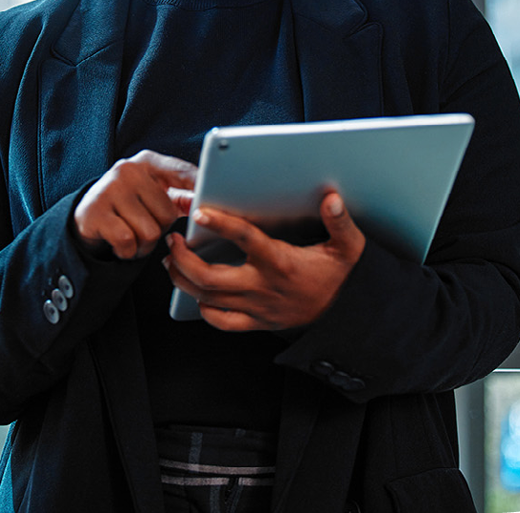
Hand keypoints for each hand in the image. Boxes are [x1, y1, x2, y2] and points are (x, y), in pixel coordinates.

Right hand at [73, 150, 196, 259]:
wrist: (87, 216)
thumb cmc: (129, 206)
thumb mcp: (153, 194)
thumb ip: (180, 194)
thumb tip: (202, 205)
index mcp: (148, 162)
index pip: (182, 172)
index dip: (199, 187)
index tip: (212, 199)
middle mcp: (128, 170)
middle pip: (167, 213)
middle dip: (160, 228)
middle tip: (144, 225)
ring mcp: (110, 189)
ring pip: (150, 232)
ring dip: (144, 245)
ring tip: (132, 235)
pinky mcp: (95, 212)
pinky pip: (128, 242)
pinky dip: (128, 251)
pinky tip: (120, 243)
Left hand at [163, 191, 365, 329]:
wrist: (344, 316)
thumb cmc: (339, 276)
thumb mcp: (347, 247)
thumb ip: (339, 222)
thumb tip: (332, 198)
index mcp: (280, 262)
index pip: (245, 239)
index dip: (221, 224)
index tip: (200, 212)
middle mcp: (262, 286)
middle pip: (210, 278)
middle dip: (183, 259)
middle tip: (173, 240)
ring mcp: (256, 307)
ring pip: (208, 299)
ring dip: (183, 280)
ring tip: (172, 261)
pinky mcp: (256, 322)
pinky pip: (222, 321)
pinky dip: (204, 309)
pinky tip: (195, 293)